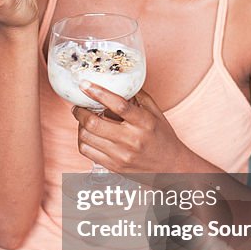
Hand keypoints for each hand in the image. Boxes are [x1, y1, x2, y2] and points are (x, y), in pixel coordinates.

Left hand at [71, 84, 196, 174]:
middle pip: (94, 123)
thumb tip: (120, 81)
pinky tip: (88, 134)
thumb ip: (139, 97)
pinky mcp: (114, 167)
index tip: (85, 84)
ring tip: (84, 120)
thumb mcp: (156, 114)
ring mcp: (121, 156)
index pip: (118, 105)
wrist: (172, 168)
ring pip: (86, 138)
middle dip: (80, 111)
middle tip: (78, 105)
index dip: (98, 93)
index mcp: (144, 123)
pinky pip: (87, 152)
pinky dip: (82, 140)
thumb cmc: (163, 138)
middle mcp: (132, 140)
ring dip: (80, 125)